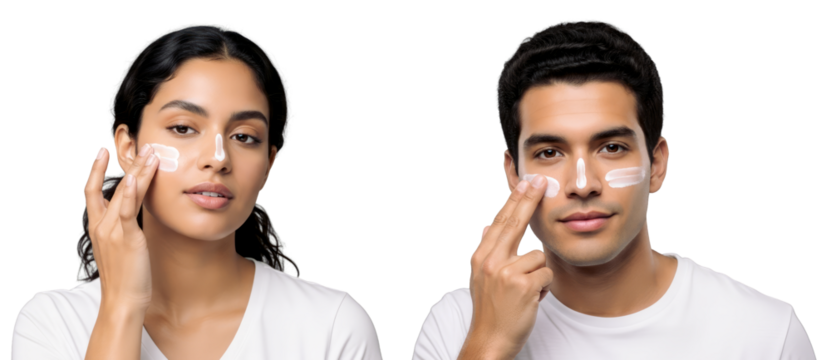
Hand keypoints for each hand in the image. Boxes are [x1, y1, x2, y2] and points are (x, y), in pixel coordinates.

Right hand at [83, 144, 158, 310]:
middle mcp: (101, 225)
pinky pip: (126, 212)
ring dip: (137, 172)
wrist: (122, 300)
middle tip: (138, 145)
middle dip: (126, 165)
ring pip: (123, 194)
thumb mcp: (121, 247)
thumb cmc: (126, 276)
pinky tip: (135, 179)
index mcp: (98, 227)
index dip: (96, 170)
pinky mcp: (126, 238)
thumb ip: (123, 228)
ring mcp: (112, 231)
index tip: (101, 151)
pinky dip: (130, 194)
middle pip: (111, 187)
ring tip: (150, 154)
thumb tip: (132, 214)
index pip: (93, 192)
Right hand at [464, 174, 553, 358]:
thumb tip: (485, 227)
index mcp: (481, 256)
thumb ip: (488, 251)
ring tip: (527, 290)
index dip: (514, 200)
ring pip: (538, 256)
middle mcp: (490, 260)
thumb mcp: (481, 276)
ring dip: (538, 274)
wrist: (490, 339)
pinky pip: (546, 273)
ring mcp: (506, 272)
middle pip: (515, 223)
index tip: (525, 183)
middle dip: (529, 200)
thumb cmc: (490, 309)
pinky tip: (532, 299)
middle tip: (541, 182)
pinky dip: (544, 287)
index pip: (500, 222)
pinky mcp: (523, 285)